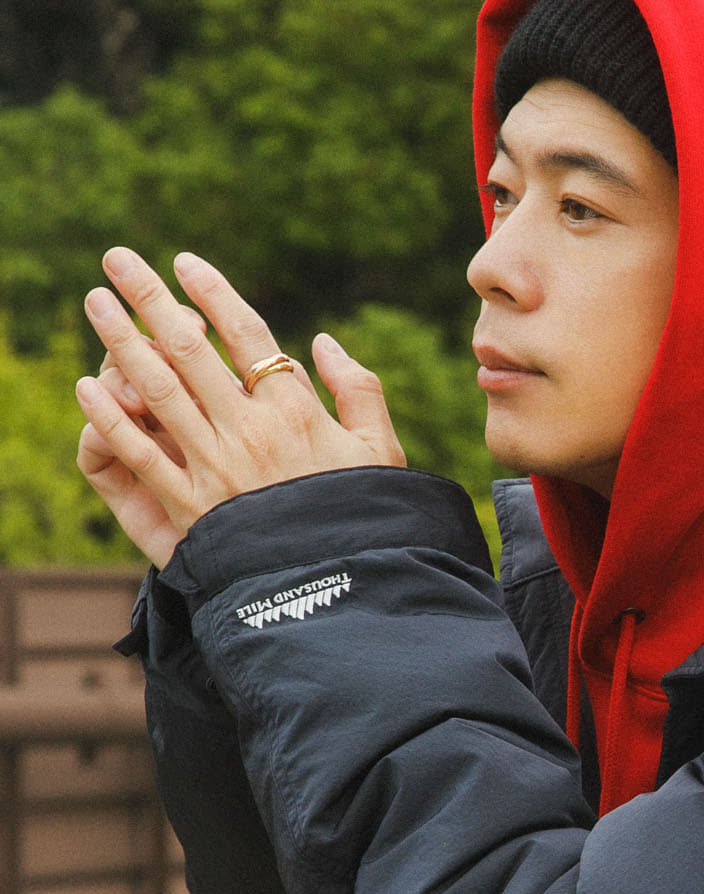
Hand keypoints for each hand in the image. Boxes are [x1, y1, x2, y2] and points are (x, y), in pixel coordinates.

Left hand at [76, 247, 405, 567]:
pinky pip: (141, 455)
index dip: (212, 293)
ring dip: (120, 341)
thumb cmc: (370, 521)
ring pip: (158, 391)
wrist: (347, 594)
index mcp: (297, 414)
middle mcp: (251, 433)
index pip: (247, 335)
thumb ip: (359, 391)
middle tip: (117, 259)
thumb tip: (323, 342)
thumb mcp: (384, 454)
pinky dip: (111, 418)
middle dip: (148, 299)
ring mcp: (217, 469)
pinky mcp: (192, 509)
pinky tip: (88, 387)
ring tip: (95, 303)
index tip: (184, 261)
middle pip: (190, 351)